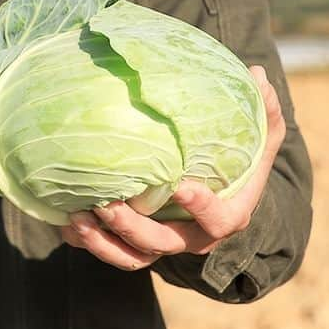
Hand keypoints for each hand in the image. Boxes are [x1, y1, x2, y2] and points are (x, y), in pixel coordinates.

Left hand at [61, 65, 285, 270]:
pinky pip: (111, 252)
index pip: (218, 221)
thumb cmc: (239, 160)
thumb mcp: (261, 136)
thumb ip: (263, 110)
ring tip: (76, 218)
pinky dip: (89, 243)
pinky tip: (65, 224)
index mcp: (226, 215)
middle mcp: (193, 236)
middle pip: (162, 243)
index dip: (201, 207)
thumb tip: (258, 72)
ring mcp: (164, 242)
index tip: (179, 186)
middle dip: (132, 228)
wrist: (221, 191)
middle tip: (105, 204)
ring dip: (103, 243)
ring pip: (133, 256)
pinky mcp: (138, 244)